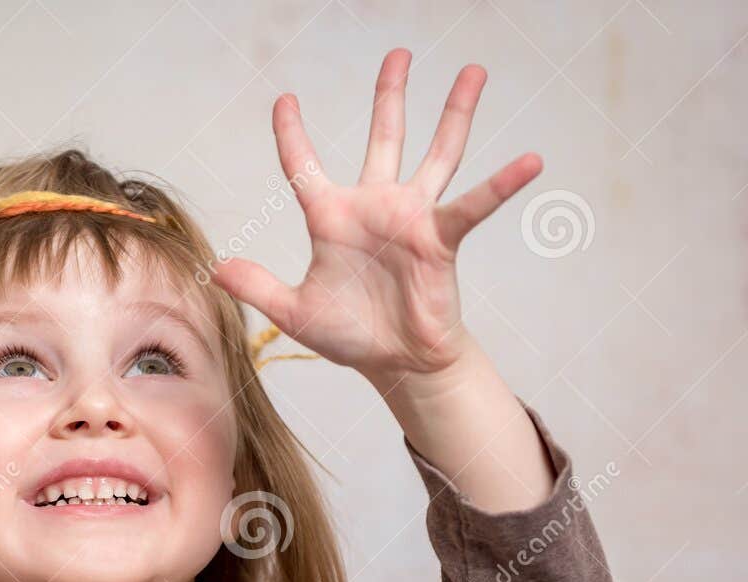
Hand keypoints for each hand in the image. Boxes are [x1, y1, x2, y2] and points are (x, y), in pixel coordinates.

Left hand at [209, 50, 540, 391]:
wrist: (395, 363)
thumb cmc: (350, 336)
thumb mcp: (294, 312)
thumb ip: (258, 287)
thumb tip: (217, 270)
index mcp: (331, 218)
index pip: (303, 166)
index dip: (292, 134)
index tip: (285, 100)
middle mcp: (374, 206)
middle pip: (383, 136)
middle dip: (390, 94)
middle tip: (399, 53)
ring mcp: (412, 217)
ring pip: (436, 153)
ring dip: (455, 113)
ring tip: (474, 71)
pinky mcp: (441, 238)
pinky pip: (474, 205)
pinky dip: (501, 184)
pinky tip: (530, 160)